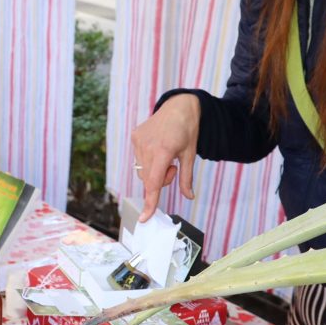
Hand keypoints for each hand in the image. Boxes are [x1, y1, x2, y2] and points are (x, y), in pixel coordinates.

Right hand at [130, 94, 200, 222]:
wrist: (179, 106)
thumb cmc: (188, 130)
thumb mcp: (190, 155)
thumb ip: (186, 178)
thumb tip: (189, 197)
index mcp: (163, 152)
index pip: (154, 183)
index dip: (150, 202)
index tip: (144, 218)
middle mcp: (147, 146)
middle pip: (148, 179)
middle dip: (160, 180)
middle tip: (174, 168)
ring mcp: (138, 141)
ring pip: (142, 170)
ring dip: (153, 170)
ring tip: (166, 156)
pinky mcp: (135, 136)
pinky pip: (139, 159)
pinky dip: (148, 160)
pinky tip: (157, 147)